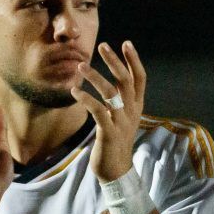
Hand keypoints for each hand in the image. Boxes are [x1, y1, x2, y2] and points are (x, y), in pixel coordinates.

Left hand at [73, 41, 145, 182]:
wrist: (116, 171)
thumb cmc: (114, 142)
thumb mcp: (121, 119)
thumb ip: (119, 102)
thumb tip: (111, 84)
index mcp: (136, 106)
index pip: (139, 78)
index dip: (133, 60)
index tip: (125, 43)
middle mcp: (132, 111)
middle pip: (126, 80)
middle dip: (114, 61)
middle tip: (102, 46)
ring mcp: (121, 122)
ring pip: (111, 93)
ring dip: (95, 77)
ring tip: (80, 66)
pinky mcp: (109, 132)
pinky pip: (98, 111)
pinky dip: (86, 99)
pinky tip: (74, 91)